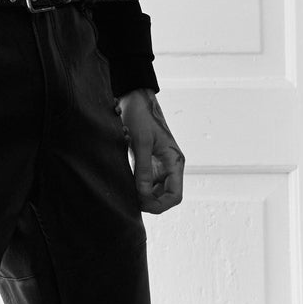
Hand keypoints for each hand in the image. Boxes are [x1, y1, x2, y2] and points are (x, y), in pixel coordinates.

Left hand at [116, 88, 185, 213]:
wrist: (134, 98)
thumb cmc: (141, 116)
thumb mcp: (141, 143)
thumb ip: (143, 169)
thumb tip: (142, 194)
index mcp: (174, 161)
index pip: (175, 195)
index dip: (160, 205)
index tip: (142, 203)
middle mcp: (170, 166)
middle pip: (165, 196)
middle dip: (150, 202)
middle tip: (130, 199)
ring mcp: (160, 164)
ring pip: (155, 191)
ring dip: (143, 195)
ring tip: (127, 192)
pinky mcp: (148, 161)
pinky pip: (146, 181)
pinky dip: (137, 186)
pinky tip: (126, 184)